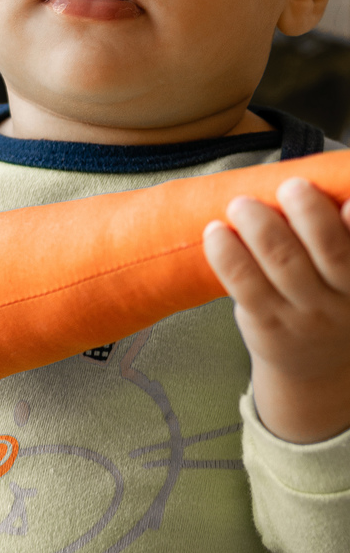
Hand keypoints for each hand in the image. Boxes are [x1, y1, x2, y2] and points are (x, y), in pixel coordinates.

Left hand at [203, 177, 349, 441]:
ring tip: (242, 205)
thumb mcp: (348, 277)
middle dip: (309, 213)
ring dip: (260, 227)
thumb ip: (339, 240)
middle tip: (292, 186)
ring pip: (282, 264)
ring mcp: (303, 313)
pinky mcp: (265, 321)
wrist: (313, 366)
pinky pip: (243, 283)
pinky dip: (226, 254)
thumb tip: (318, 186)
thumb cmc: (329, 301)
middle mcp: (341, 298)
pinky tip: (215, 232)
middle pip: (330, 252)